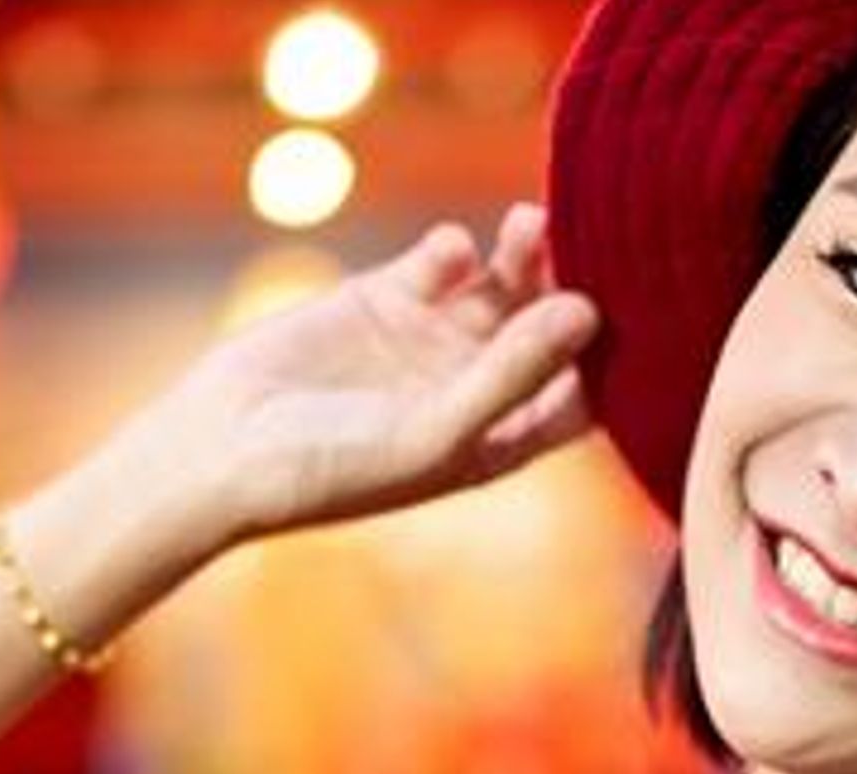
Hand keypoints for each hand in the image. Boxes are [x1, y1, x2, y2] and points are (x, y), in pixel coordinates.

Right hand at [147, 204, 599, 547]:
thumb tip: (586, 310)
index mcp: (501, 441)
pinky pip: (442, 261)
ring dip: (521, 254)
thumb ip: (512, 372)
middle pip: (549, 328)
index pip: (583, 396)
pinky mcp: (386, 297)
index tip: (631, 312)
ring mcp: (432, 341)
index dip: (612, 358)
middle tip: (585, 246)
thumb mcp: (437, 432)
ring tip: (528, 223)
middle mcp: (477, 389)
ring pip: (503, 285)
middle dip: (568, 286)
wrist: (225, 449)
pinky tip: (447, 251)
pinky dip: (453, 248)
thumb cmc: (336, 468)